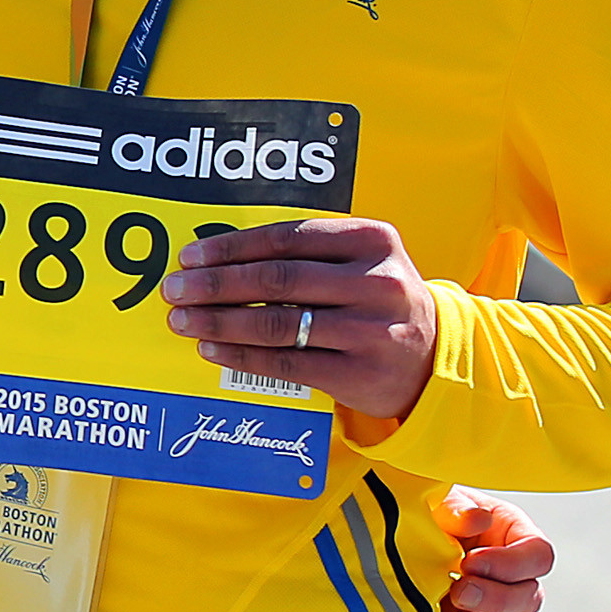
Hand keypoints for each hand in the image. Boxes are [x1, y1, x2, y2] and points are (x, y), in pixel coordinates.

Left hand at [162, 216, 438, 424]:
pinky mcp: (361, 374)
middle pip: (278, 279)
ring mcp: (372, 330)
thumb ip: (305, 254)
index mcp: (372, 240)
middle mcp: (377, 282)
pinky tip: (212, 349)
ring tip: (184, 321)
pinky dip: (243, 356)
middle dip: (216, 285)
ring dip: (220, 321)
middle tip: (175, 290)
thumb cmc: (375, 301)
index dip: (232, 247)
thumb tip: (216, 260)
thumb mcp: (359, 263)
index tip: (190, 256)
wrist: (435, 360)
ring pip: (278, 323)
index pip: (287, 237)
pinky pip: (288, 363)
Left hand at [429, 488, 552, 611]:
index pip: (539, 556)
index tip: (471, 561)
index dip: (512, 564)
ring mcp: (488, 611)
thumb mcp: (435, 498)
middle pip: (529, 599)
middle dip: (495, 600)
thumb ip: (455, 506)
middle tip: (459, 592)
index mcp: (511, 536)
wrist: (386, 534)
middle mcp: (508, 577)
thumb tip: (476, 519)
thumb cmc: (420, 507)